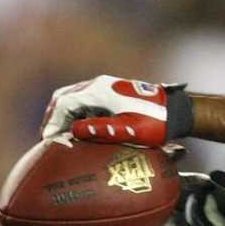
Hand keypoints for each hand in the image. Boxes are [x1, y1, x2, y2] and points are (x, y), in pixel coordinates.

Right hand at [41, 75, 193, 143]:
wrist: (178, 112)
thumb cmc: (154, 123)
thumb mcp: (127, 130)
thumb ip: (99, 129)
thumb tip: (72, 131)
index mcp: (98, 91)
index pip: (63, 104)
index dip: (52, 123)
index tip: (47, 141)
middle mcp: (98, 85)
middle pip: (63, 98)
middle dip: (52, 118)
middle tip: (47, 138)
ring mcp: (105, 88)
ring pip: (73, 99)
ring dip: (62, 116)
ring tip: (59, 137)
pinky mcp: (111, 94)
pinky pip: (84, 102)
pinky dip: (75, 115)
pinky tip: (76, 131)